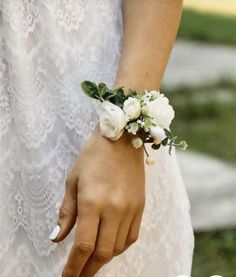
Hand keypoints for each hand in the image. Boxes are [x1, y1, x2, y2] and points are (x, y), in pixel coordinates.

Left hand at [52, 125, 144, 276]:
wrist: (123, 139)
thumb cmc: (93, 156)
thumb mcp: (73, 180)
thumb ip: (67, 212)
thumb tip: (56, 237)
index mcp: (93, 202)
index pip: (83, 246)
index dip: (73, 268)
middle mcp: (114, 209)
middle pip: (102, 253)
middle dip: (88, 270)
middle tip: (78, 275)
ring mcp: (131, 209)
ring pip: (118, 248)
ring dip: (104, 259)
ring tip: (92, 261)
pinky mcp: (141, 206)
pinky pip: (132, 236)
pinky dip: (120, 247)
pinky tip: (111, 246)